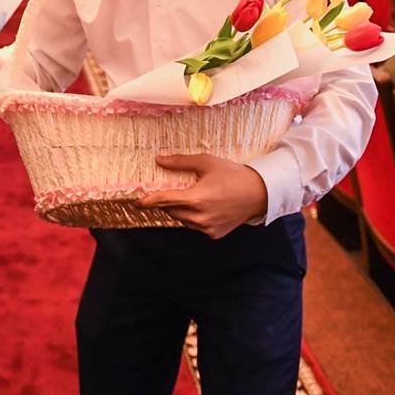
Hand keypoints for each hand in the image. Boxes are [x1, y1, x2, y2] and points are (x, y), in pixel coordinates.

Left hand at [135, 153, 267, 238]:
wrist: (258, 193)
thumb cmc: (231, 174)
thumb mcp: (206, 162)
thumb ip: (180, 162)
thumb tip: (159, 160)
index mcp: (196, 199)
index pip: (165, 201)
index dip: (148, 201)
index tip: (136, 202)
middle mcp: (200, 217)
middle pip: (172, 211)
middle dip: (167, 201)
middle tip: (168, 191)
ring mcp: (207, 228)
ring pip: (182, 220)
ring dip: (179, 210)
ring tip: (190, 196)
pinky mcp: (214, 234)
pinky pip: (195, 226)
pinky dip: (193, 217)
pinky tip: (203, 206)